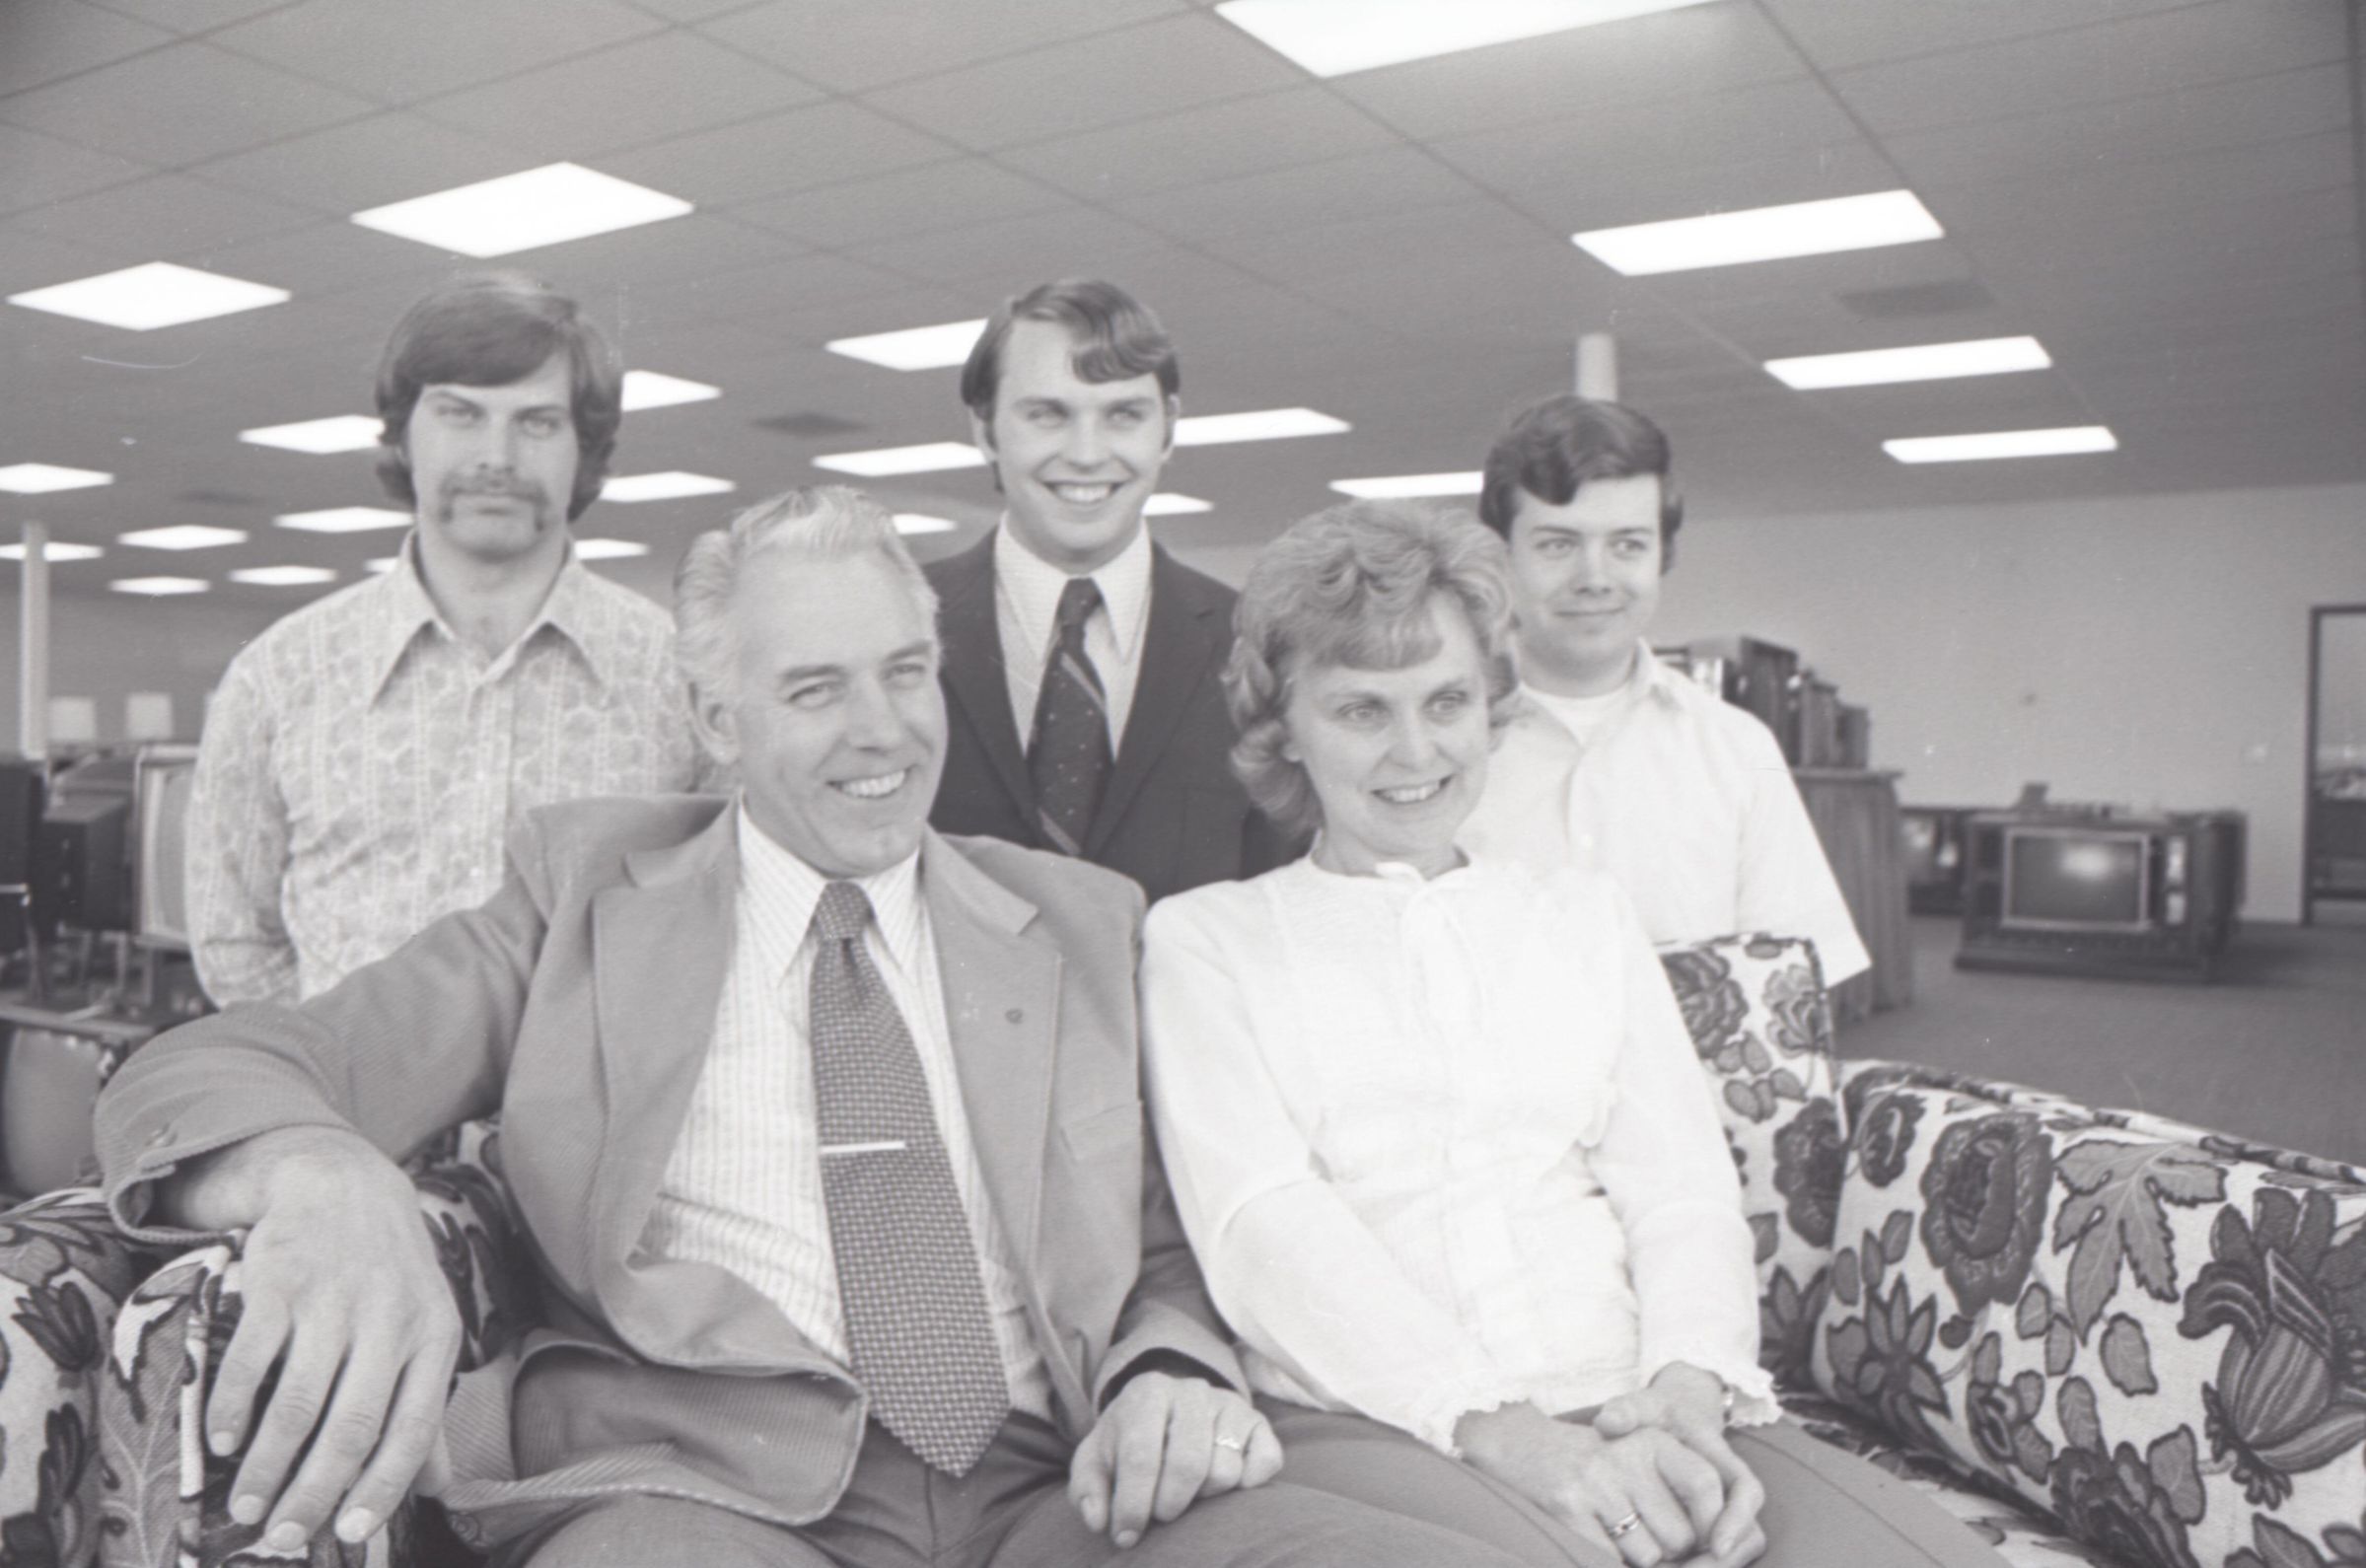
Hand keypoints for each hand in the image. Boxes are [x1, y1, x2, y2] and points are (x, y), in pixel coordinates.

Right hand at [191, 1128, 461, 1552]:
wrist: (342, 1181)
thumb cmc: (388, 1273)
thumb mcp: (425, 1328)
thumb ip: (425, 1405)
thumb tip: (437, 1485)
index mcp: (434, 1336)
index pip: (412, 1427)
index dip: (381, 1486)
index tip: (348, 1534)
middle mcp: (390, 1319)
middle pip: (350, 1426)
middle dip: (312, 1493)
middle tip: (281, 1538)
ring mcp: (334, 1298)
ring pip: (298, 1402)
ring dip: (266, 1464)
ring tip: (245, 1506)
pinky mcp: (279, 1280)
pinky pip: (252, 1358)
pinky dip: (231, 1408)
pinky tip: (220, 1442)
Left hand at [1067, 1372, 1279, 1546]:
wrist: (1166, 1408)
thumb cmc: (1127, 1443)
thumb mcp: (1096, 1460)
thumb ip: (1087, 1491)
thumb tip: (1099, 1520)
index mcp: (1147, 1393)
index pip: (1141, 1456)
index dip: (1133, 1504)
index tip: (1126, 1536)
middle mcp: (1191, 1391)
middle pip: (1188, 1464)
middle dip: (1170, 1504)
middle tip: (1161, 1516)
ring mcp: (1229, 1404)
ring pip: (1226, 1471)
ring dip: (1204, 1498)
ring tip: (1188, 1494)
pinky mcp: (1258, 1422)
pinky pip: (1265, 1463)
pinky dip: (1248, 1485)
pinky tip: (1224, 1489)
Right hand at [1456, 1403, 1761, 1566]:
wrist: (1517, 1444)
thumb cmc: (1590, 1463)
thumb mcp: (1636, 1457)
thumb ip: (1677, 1492)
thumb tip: (1719, 1547)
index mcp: (1651, 1440)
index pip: (1706, 1483)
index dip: (1716, 1522)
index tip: (1713, 1545)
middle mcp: (1627, 1456)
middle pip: (1680, 1535)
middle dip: (1670, 1552)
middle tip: (1644, 1537)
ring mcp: (1596, 1482)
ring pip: (1648, 1555)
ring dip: (1635, 1559)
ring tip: (1613, 1533)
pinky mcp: (1568, 1506)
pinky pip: (1609, 1559)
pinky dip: (1607, 1560)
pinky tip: (1593, 1538)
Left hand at [1594, 1365, 1764, 1561]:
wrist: (1671, 1414)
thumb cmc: (1657, 1412)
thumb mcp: (1643, 1406)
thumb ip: (1626, 1411)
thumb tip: (1608, 1423)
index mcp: (1720, 1455)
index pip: (1745, 1490)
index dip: (1736, 1519)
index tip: (1716, 1546)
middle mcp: (1731, 1485)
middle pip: (1749, 1531)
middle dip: (1726, 1560)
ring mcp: (1727, 1506)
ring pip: (1741, 1546)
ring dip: (1716, 1567)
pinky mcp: (1715, 1521)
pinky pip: (1722, 1552)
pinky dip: (1704, 1564)